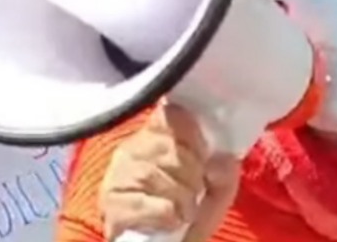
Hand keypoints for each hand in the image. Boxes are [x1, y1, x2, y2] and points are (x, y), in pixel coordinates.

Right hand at [100, 102, 240, 241]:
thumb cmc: (184, 217)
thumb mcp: (212, 195)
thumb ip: (223, 175)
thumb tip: (223, 160)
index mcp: (153, 138)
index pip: (170, 115)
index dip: (192, 136)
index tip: (202, 156)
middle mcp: (130, 151)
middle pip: (169, 149)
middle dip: (192, 174)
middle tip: (194, 192)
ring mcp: (117, 177)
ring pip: (155, 175)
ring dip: (181, 198)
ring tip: (184, 211)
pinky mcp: (112, 206)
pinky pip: (147, 203)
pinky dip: (167, 215)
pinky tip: (169, 221)